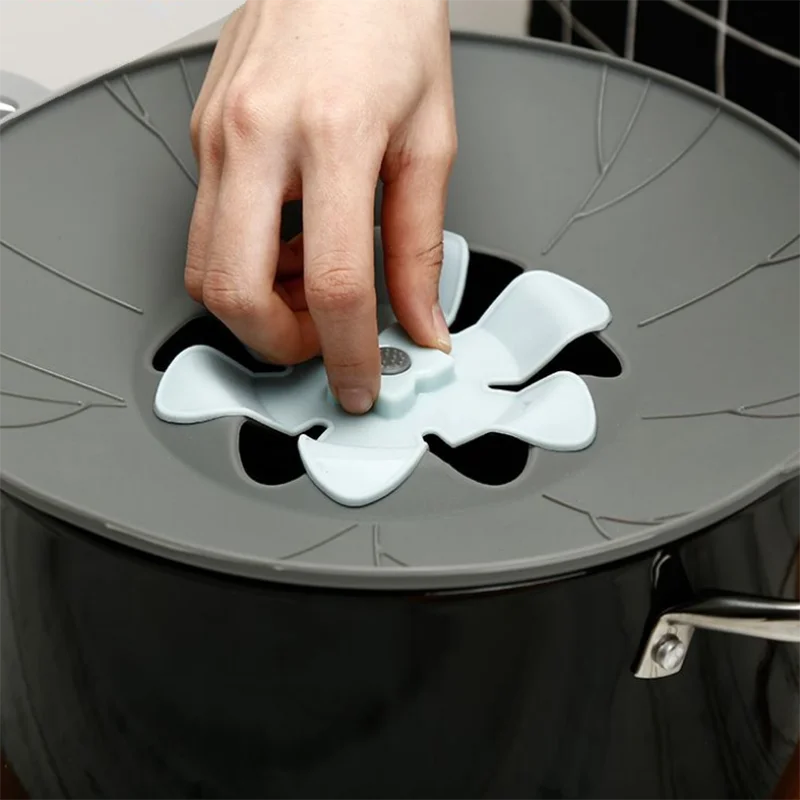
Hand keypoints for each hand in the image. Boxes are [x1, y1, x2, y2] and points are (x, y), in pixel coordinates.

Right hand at [185, 0, 456, 413]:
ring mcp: (217, 135)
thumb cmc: (389, 22)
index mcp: (332, 135)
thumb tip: (420, 320)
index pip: (333, 284)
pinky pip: (206, 227)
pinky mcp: (202, 134)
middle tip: (322, 343)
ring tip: (312, 285)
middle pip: (233, 290)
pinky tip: (290, 243)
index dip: (346, 354)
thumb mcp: (430, 138)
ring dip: (259, 305)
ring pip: (204, 267)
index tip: (361, 384)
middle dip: (277, 344)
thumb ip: (420, 245)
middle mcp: (257, 136)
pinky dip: (248, 261)